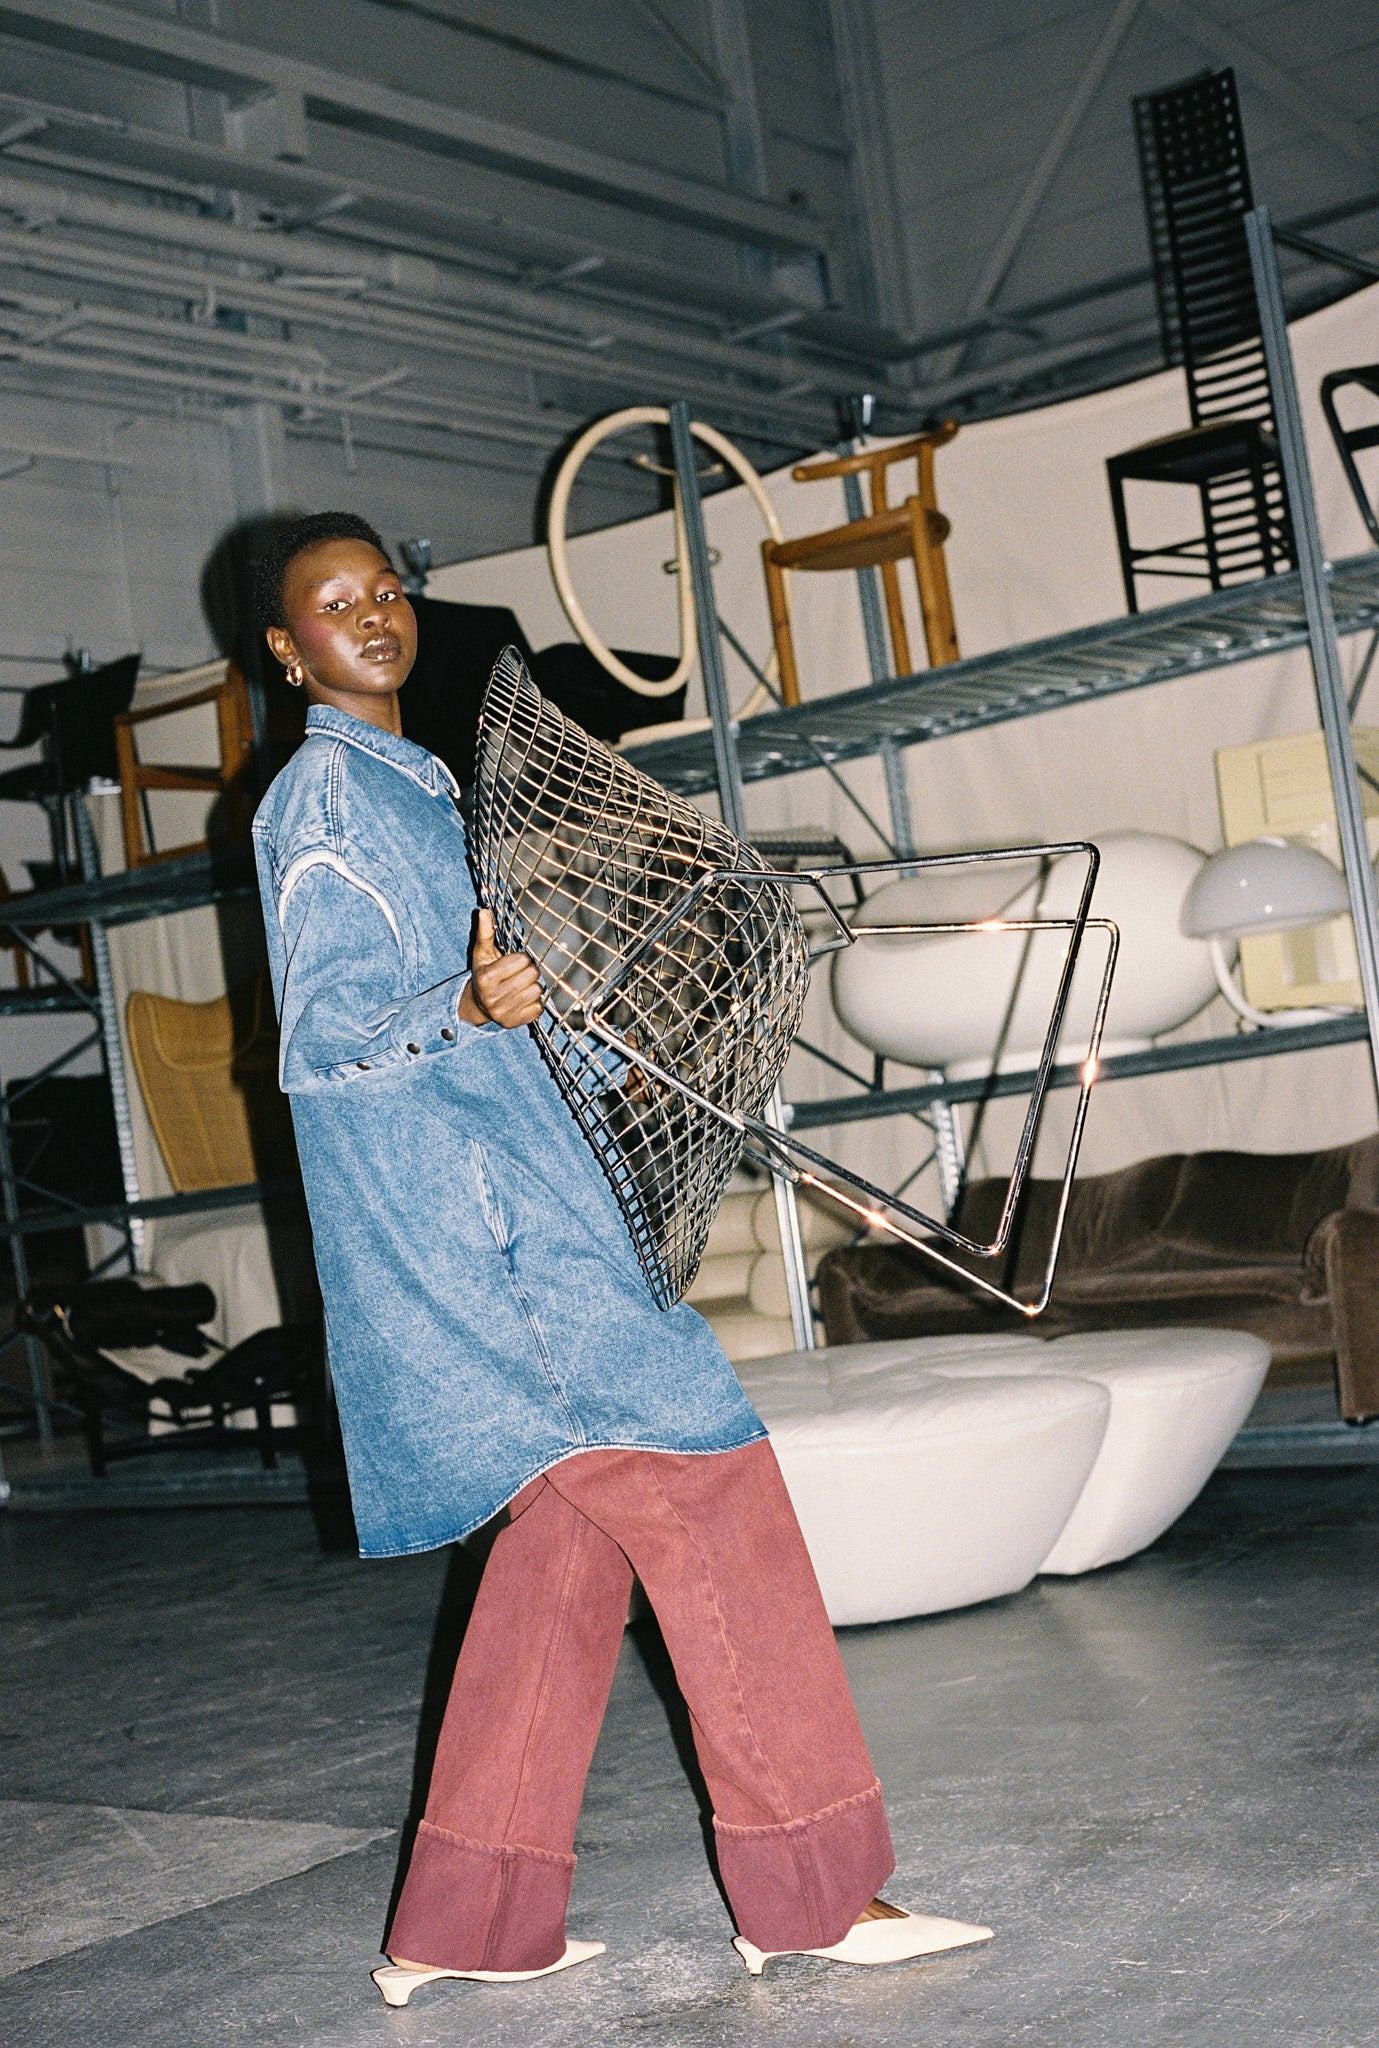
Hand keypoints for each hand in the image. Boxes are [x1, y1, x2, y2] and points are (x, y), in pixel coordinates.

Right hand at [459, 908, 543, 1028]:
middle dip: (528, 971)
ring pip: (537, 991)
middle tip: (519, 974)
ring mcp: (503, 1013)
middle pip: (532, 975)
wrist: (477, 1005)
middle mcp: (493, 998)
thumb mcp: (482, 954)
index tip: (513, 963)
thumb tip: (484, 911)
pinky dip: (534, 1003)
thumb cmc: (483, 974)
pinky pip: (539, 1008)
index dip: (521, 958)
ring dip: (533, 986)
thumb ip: (485, 933)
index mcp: (486, 978)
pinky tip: (523, 999)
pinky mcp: (514, 1023)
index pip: (522, 960)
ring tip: (521, 986)